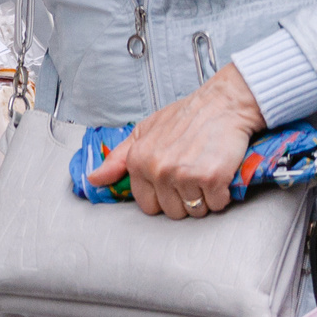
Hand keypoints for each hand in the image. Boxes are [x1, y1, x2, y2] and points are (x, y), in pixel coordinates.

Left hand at [84, 62, 265, 218]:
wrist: (222, 104)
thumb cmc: (185, 117)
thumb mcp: (144, 131)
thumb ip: (118, 159)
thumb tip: (93, 180)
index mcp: (138, 161)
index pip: (147, 205)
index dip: (163, 197)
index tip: (173, 181)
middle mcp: (157, 170)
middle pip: (172, 212)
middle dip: (184, 199)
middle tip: (193, 174)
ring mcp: (184, 175)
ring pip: (195, 211)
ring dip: (204, 197)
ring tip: (205, 171)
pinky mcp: (211, 178)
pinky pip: (216, 204)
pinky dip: (222, 194)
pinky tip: (220, 173)